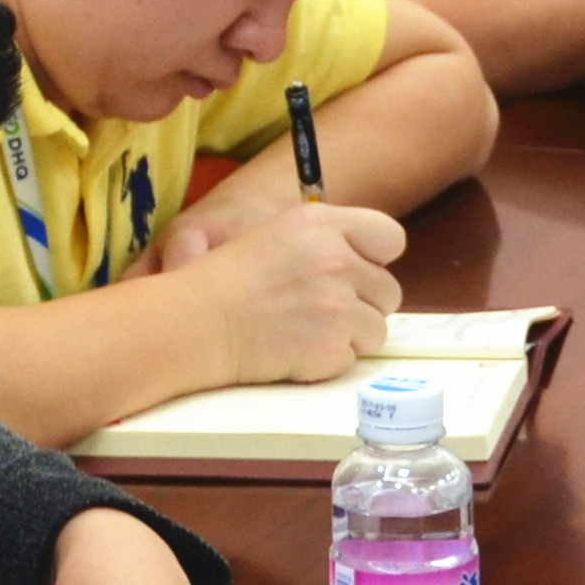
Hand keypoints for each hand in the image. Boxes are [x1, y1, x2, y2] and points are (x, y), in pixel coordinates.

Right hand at [141, 200, 405, 384]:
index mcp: (323, 224)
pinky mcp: (332, 344)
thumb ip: (328, 242)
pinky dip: (326, 361)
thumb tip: (365, 265)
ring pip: (376, 330)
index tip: (356, 272)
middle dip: (362, 305)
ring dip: (347, 336)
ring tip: (304, 331)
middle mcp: (337, 258)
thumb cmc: (225, 281)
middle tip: (320, 310)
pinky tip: (293, 348)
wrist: (194, 323)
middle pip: (388, 291)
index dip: (376, 260)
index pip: (390, 238)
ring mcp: (337, 304)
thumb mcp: (277, 235)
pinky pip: (350, 358)